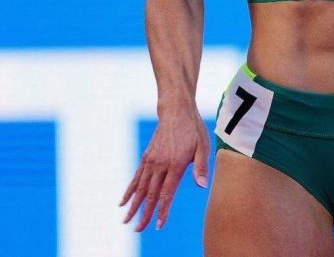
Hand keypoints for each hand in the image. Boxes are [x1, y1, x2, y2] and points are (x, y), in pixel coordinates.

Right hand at [120, 109, 209, 230]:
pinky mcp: (147, 156)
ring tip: (126, 221)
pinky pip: (136, 176)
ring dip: (133, 205)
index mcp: (176, 164)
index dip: (162, 210)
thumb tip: (202, 186)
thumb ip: (201, 167)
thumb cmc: (193, 129)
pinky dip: (129, 190)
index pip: (167, 192)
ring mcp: (151, 160)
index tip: (158, 225)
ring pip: (140, 187)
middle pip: (150, 193)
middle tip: (138, 230)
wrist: (176, 111)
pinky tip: (123, 202)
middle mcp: (161, 164)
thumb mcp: (203, 146)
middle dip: (144, 213)